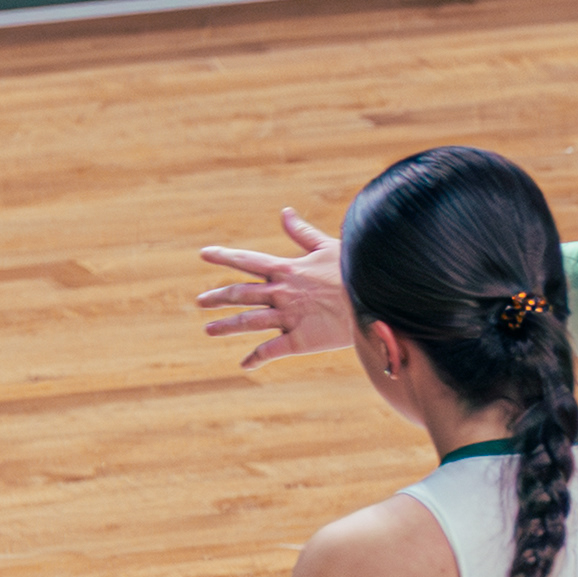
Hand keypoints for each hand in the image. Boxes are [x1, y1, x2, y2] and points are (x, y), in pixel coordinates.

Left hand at [196, 205, 353, 367]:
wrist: (377, 300)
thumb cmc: (357, 270)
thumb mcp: (328, 246)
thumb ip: (302, 232)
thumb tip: (284, 212)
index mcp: (286, 268)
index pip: (247, 260)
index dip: (224, 256)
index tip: (204, 254)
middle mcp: (281, 293)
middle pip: (240, 293)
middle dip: (217, 297)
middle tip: (200, 301)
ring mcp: (288, 317)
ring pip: (248, 321)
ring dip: (226, 326)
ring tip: (208, 330)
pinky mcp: (299, 340)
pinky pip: (270, 350)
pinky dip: (255, 358)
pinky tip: (244, 365)